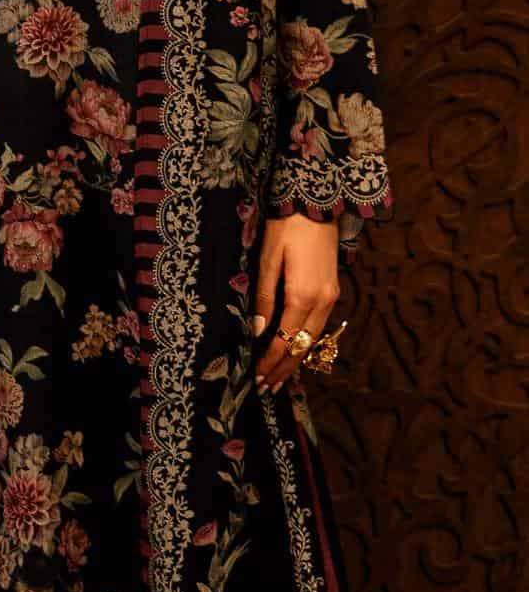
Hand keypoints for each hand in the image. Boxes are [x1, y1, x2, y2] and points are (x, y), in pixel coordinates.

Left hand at [253, 213, 341, 392]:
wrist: (316, 203)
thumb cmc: (285, 228)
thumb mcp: (268, 261)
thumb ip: (264, 298)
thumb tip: (260, 331)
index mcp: (303, 296)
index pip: (285, 340)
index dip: (271, 362)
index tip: (257, 379)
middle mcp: (322, 301)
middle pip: (303, 346)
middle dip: (285, 369)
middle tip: (268, 388)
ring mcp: (331, 296)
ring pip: (314, 338)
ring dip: (297, 359)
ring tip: (280, 377)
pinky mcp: (333, 289)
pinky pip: (319, 325)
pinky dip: (306, 342)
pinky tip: (296, 349)